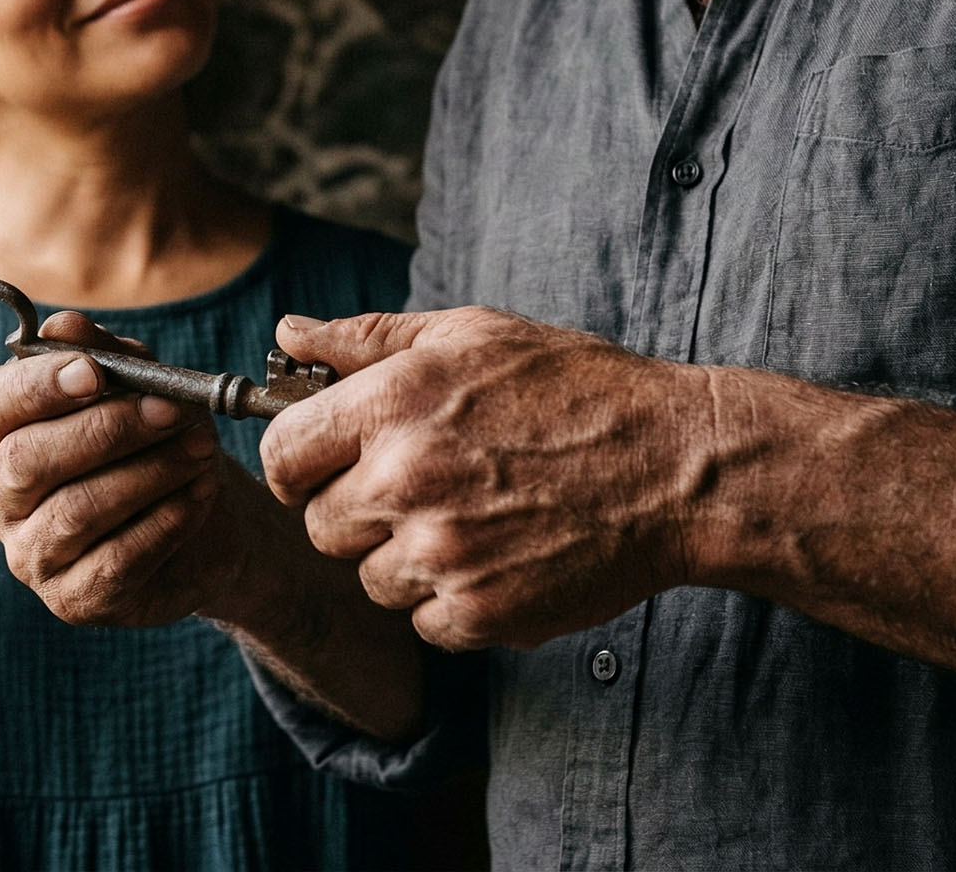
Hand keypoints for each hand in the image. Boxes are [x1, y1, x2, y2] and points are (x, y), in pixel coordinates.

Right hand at [0, 311, 280, 626]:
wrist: (204, 514)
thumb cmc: (155, 439)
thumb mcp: (138, 385)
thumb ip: (103, 355)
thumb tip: (65, 326)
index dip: (33, 387)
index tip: (93, 371)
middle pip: (26, 461)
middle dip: (105, 430)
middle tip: (171, 410)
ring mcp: (32, 556)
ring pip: (76, 511)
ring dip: (148, 473)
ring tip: (201, 447)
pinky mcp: (75, 599)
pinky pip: (116, 560)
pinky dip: (165, 521)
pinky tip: (199, 493)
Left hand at [262, 305, 714, 651]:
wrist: (675, 467)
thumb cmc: (575, 389)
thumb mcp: (471, 335)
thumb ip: (366, 340)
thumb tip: (288, 333)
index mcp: (392, 406)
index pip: (281, 455)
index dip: (299, 462)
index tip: (325, 467)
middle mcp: (405, 482)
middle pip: (319, 525)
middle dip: (358, 511)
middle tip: (421, 488)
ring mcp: (441, 556)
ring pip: (371, 578)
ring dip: (408, 558)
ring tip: (474, 517)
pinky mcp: (479, 613)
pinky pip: (424, 621)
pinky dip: (453, 600)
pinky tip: (501, 555)